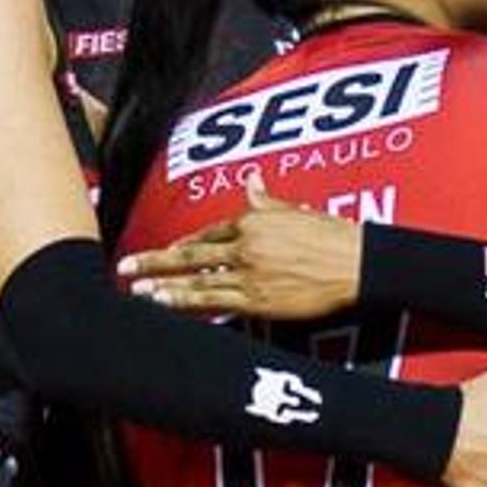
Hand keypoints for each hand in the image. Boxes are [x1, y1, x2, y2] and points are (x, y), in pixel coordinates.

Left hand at [119, 178, 358, 320]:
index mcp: (254, 221)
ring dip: (164, 286)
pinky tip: (171, 305)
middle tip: (126, 268)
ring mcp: (250, 274)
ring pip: (197, 280)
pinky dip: (190, 303)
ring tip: (139, 291)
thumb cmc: (334, 236)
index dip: (182, 245)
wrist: (359, 262)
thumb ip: (267, 201)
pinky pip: (217, 302)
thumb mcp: (296, 211)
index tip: (162, 252)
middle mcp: (246, 245)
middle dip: (155, 262)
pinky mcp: (260, 299)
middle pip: (191, 255)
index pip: (208, 234)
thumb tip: (252, 180)